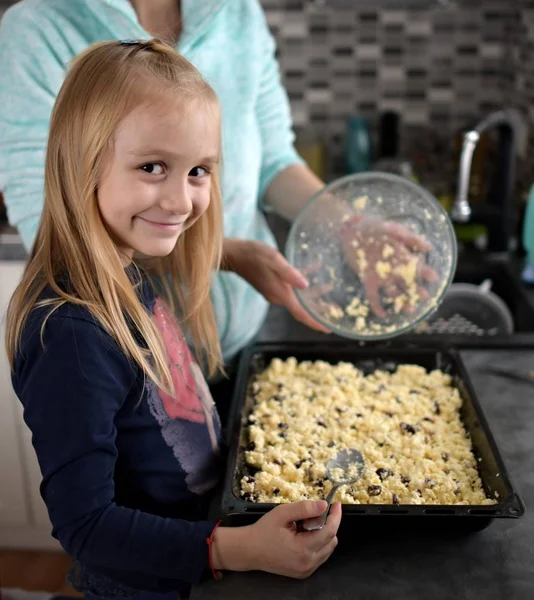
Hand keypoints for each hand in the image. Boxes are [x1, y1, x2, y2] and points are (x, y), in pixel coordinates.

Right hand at [212, 500, 341, 577]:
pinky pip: (320, 556)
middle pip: (331, 540)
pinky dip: (318, 543)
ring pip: (327, 549)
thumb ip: (304, 508)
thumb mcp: (282, 513)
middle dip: (327, 524)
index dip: (335, 516)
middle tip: (312, 514)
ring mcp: (306, 570)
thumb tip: (324, 505)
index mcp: (303, 549)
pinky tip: (303, 536)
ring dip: (323, 534)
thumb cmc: (264, 530)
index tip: (336, 503)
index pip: (329, 531)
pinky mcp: (303, 573)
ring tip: (305, 526)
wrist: (249, 551)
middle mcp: (308, 563)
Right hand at [222, 238, 329, 332]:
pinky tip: (314, 269)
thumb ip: (290, 273)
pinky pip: (292, 288)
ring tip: (330, 287)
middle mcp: (278, 297)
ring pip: (298, 298)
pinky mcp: (273, 285)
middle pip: (302, 308)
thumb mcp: (274, 260)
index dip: (315, 322)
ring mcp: (275, 292)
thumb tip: (306, 285)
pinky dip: (303, 282)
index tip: (328, 329)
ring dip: (314, 295)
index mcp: (280, 293)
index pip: (301, 313)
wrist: (235, 255)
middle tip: (336, 310)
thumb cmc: (254, 256)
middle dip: (319, 310)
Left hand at [340, 216, 437, 317]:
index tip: (434, 279)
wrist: (352, 229)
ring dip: (402, 301)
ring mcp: (381, 275)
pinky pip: (373, 295)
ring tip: (409, 309)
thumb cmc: (374, 227)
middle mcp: (393, 269)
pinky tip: (382, 315)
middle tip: (424, 297)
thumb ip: (410, 238)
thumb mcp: (393, 229)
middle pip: (407, 284)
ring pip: (394, 292)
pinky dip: (377, 305)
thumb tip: (428, 248)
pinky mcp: (367, 279)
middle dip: (417, 291)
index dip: (426, 273)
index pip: (417, 268)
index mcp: (402, 257)